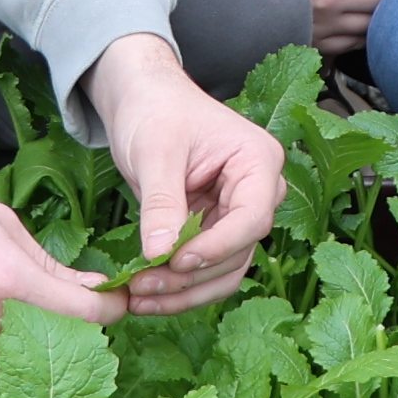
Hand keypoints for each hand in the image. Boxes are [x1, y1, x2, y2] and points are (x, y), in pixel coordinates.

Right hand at [0, 155, 117, 375]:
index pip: (87, 314)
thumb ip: (51, 266)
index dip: (111, 309)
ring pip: (19, 358)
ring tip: (1, 300)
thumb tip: (96, 289)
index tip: (117, 303)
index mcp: (6, 278)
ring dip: (26, 338)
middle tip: (63, 300)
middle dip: (67, 323)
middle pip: (56, 340)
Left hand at [84, 32, 286, 312]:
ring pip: (224, 269)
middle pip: (239, 250)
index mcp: (259, 161)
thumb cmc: (155, 110)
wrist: (142, 99)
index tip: (177, 261)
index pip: (251, 217)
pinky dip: (178, 284)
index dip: (217, 246)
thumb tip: (160, 253)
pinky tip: (145, 294)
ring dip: (184, 290)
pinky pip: (205, 267)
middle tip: (143, 288)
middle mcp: (259, 192)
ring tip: (138, 298)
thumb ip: (162, 202)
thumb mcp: (155, 152)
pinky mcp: (215, 228)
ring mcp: (238, 213)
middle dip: (192, 276)